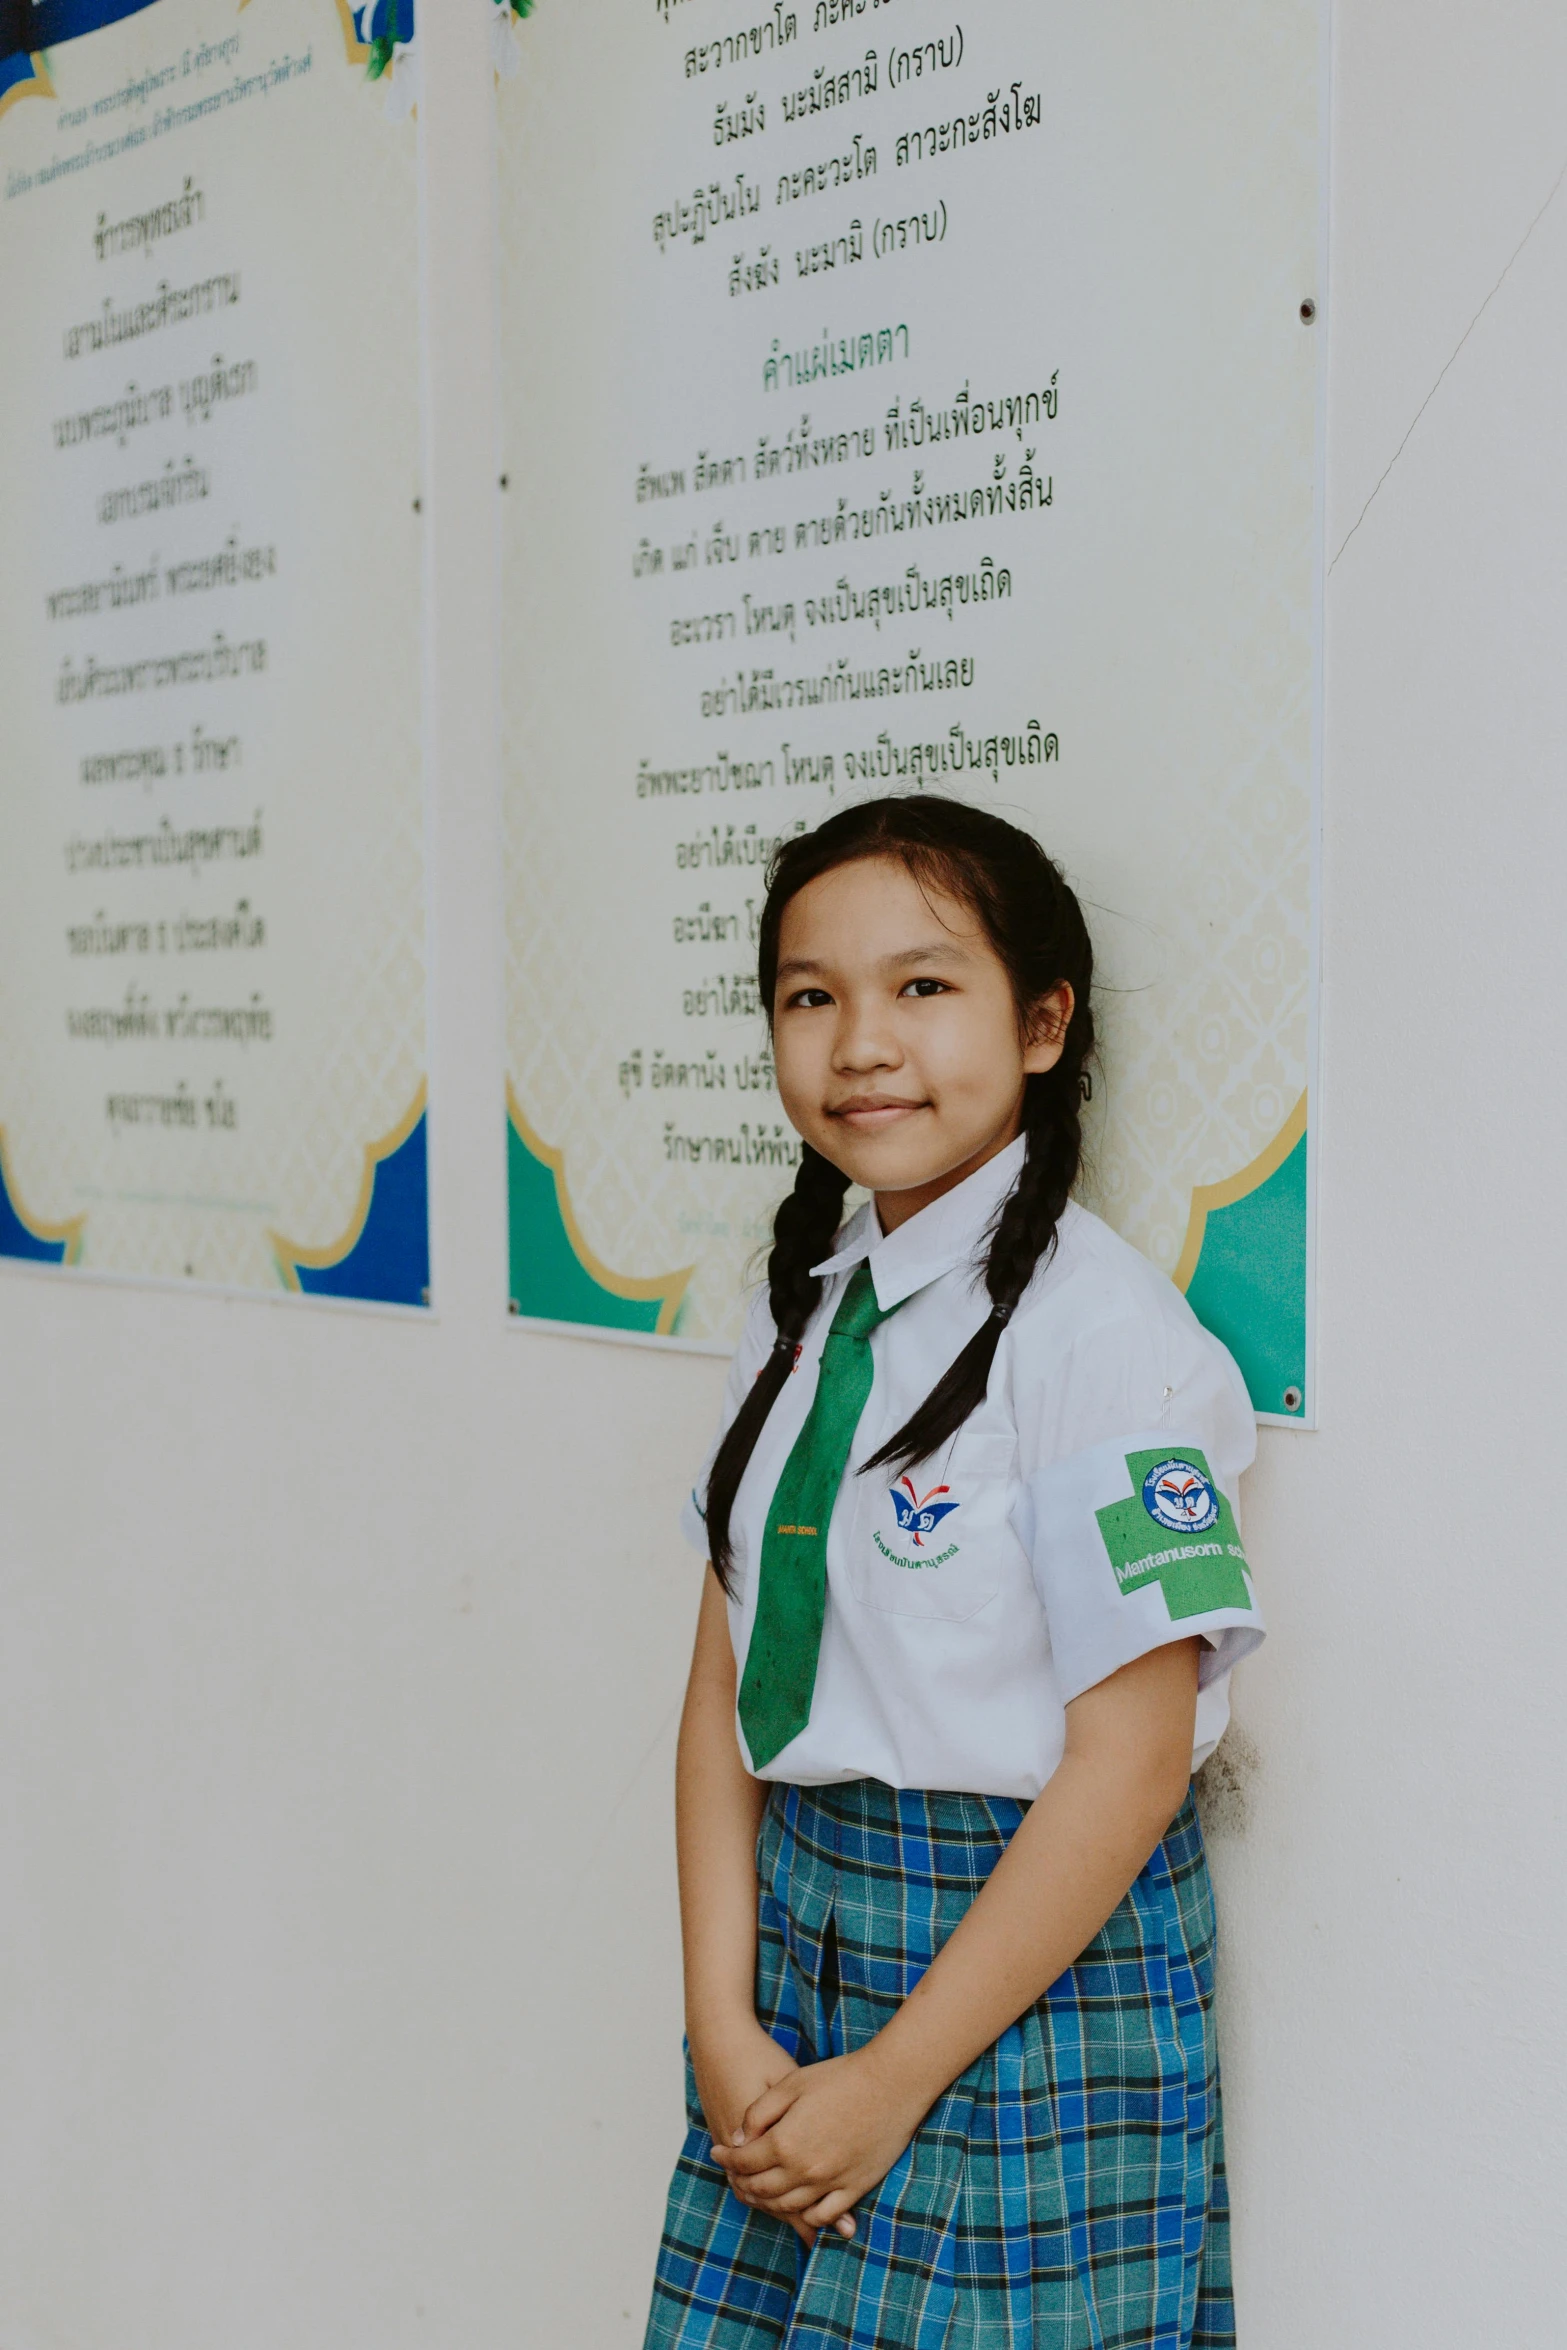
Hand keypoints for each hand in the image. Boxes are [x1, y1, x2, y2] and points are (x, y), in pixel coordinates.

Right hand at [688, 2016, 820, 2247]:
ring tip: (799, 2221)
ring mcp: (729, 2145)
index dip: (809, 2211)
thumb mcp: (789, 2083)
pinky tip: (769, 2190)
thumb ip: (805, 2117)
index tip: (831, 2227)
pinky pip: (739, 2176)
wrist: (718, 2041)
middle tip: (817, 2233)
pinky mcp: (723, 2137)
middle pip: (769, 2196)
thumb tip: (830, 2146)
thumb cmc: (758, 2057)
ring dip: (772, 2205)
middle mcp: (744, 2151)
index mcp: (767, 2139)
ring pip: (751, 2191)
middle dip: (793, 2217)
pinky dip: (754, 2188)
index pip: (787, 2188)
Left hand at [713, 2043, 925, 2237]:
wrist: (892, 2083)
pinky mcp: (855, 2188)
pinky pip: (824, 2215)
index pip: (744, 2161)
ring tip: (759, 2190)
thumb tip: (737, 2139)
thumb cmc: (840, 2077)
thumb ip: (758, 2114)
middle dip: (743, 2182)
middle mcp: (805, 2170)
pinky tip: (798, 2206)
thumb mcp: (791, 2083)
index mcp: (785, 2143)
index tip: (717, 2152)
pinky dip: (806, 2216)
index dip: (726, 2157)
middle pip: (762, 2189)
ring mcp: (831, 2183)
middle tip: (734, 2173)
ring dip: (768, 2202)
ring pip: (789, 2206)